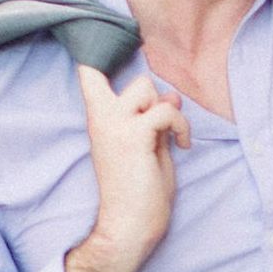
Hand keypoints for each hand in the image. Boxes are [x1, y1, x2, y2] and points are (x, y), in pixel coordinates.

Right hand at [76, 65, 192, 254]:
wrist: (129, 226)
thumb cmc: (137, 193)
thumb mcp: (147, 147)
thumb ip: (154, 119)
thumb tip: (170, 94)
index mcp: (100, 120)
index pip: (89, 73)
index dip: (103, 52)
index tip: (125, 45)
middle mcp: (103, 118)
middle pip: (137, 81)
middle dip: (157, 100)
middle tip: (162, 129)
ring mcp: (116, 125)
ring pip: (148, 88)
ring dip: (168, 111)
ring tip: (173, 136)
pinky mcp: (135, 135)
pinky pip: (167, 110)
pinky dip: (181, 125)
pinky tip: (182, 145)